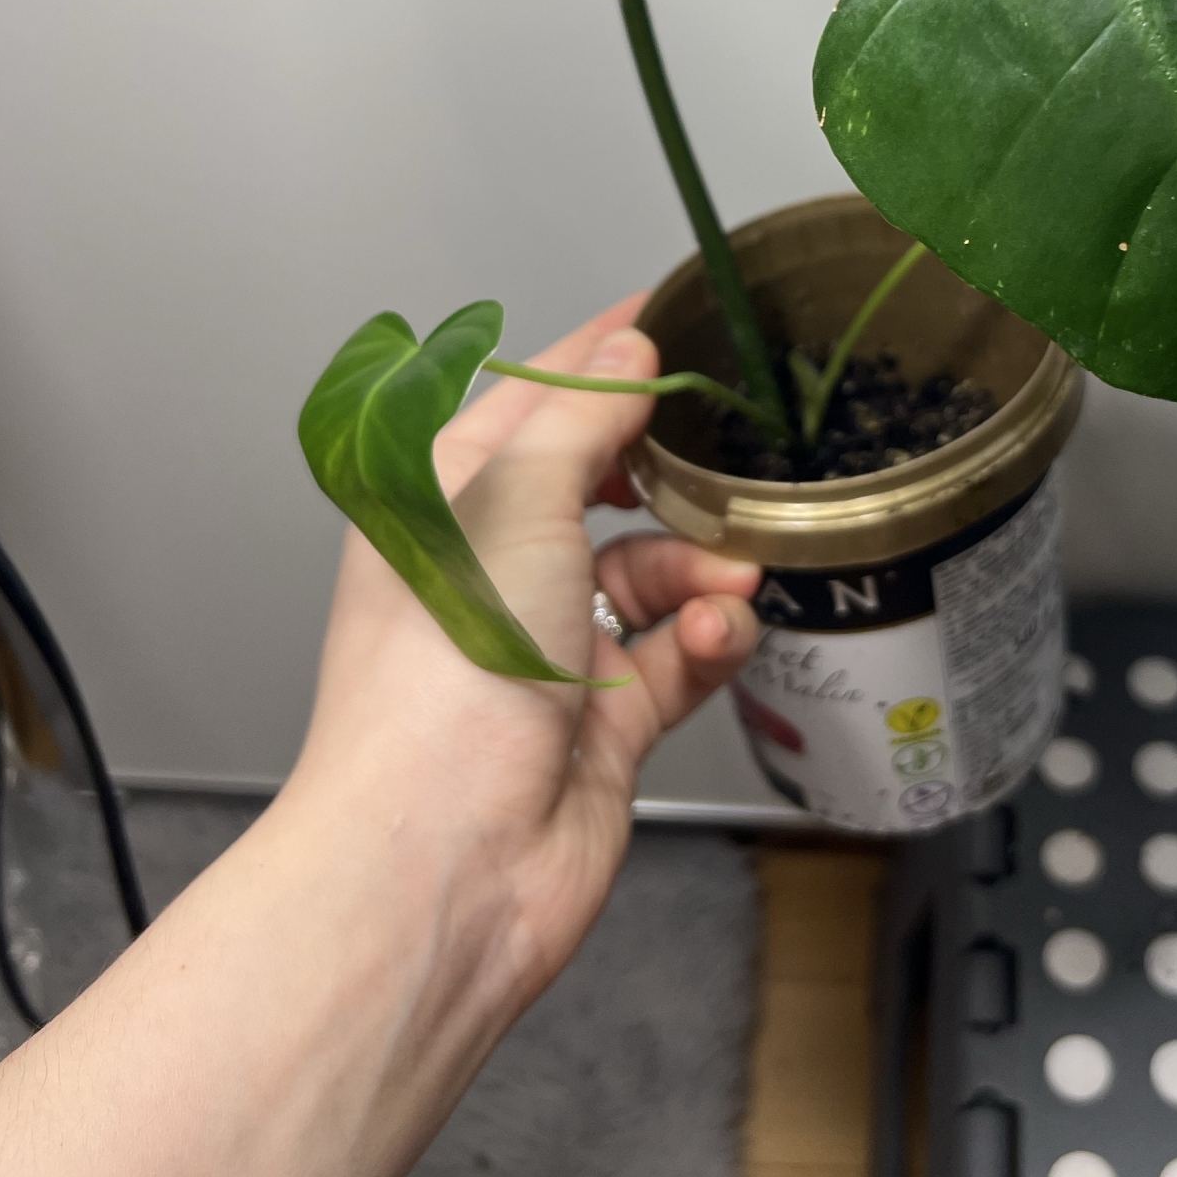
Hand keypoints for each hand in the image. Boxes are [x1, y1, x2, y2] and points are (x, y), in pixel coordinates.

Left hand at [289, 295, 761, 1015]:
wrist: (449, 859)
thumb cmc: (446, 678)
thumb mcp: (515, 498)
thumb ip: (584, 412)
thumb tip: (628, 349)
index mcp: (442, 503)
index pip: (528, 400)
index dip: (596, 357)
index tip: (669, 317)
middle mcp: (492, 568)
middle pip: (602, 484)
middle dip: (672, 471)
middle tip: (734, 450)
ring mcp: (550, 645)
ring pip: (656, 567)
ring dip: (703, 560)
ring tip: (732, 567)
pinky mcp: (606, 716)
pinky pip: (680, 648)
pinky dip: (710, 634)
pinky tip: (717, 630)